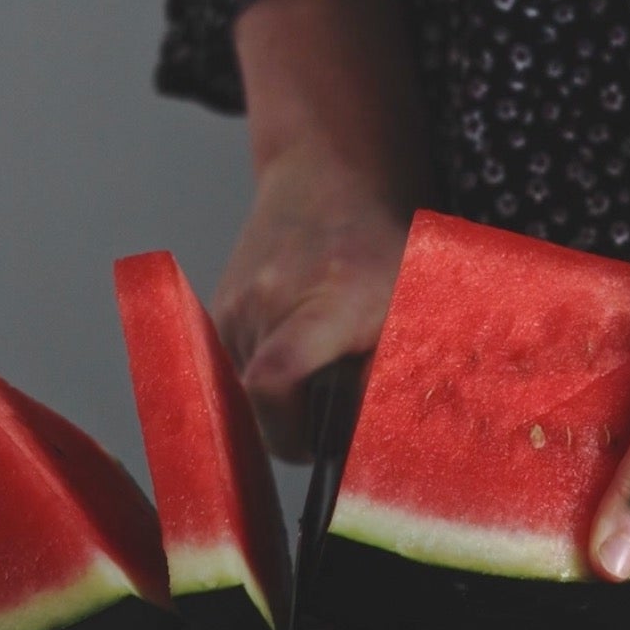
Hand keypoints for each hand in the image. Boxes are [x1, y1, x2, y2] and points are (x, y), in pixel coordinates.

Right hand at [215, 147, 413, 459]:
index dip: (291, 432)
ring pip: (245, 395)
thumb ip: (393, 369)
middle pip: (260, 407)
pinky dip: (266, 384)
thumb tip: (373, 438)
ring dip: (283, 404)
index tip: (319, 449)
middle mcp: (265, 304)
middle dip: (295, 428)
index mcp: (324, 303)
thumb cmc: (381, 245)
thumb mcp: (413, 302)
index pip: (276, 380)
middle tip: (333, 422)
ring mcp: (233, 308)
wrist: (325, 181)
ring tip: (323, 378)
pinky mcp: (216, 314)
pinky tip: (302, 363)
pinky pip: (236, 372)